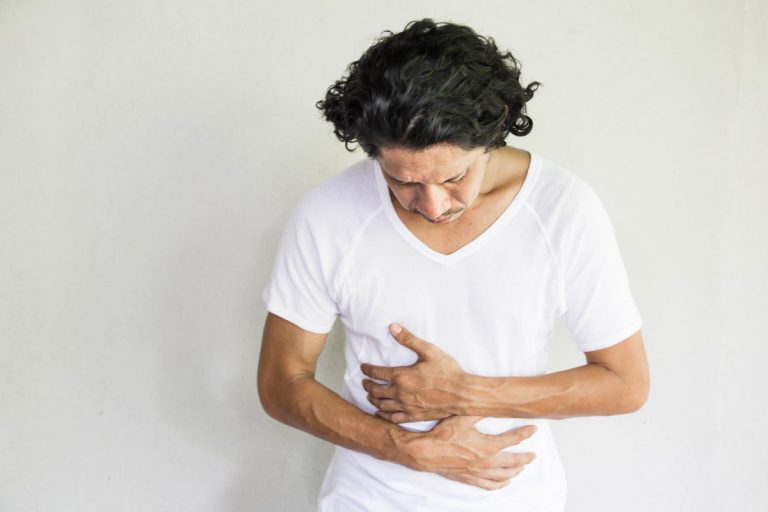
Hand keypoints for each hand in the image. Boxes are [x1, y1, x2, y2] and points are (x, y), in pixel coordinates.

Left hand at [361, 323, 466, 422]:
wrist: (462, 393)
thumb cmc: (447, 371)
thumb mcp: (428, 351)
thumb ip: (408, 339)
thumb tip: (393, 327)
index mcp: (402, 376)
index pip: (377, 373)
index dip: (367, 369)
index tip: (363, 367)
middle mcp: (400, 393)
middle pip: (376, 390)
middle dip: (367, 385)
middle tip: (364, 382)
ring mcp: (406, 406)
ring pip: (382, 405)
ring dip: (373, 399)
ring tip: (370, 396)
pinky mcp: (414, 416)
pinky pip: (393, 418)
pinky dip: (383, 415)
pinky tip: (381, 412)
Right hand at [398, 415, 536, 489]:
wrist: (427, 452)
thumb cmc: (443, 435)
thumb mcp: (463, 417)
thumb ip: (480, 410)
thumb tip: (490, 401)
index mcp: (488, 445)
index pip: (513, 439)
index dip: (525, 433)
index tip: (533, 429)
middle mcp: (487, 461)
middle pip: (514, 462)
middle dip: (525, 457)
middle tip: (533, 455)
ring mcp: (479, 472)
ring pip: (504, 475)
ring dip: (515, 471)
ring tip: (522, 468)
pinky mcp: (470, 478)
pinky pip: (490, 485)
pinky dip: (500, 484)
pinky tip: (504, 483)